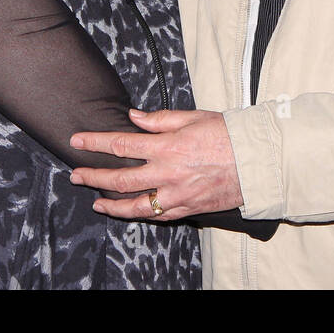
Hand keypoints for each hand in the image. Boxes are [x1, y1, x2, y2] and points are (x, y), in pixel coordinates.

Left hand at [68, 109, 243, 220]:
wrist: (258, 161)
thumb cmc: (228, 134)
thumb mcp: (193, 117)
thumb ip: (160, 119)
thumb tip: (133, 116)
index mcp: (167, 146)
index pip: (121, 144)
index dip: (95, 142)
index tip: (77, 141)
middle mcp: (168, 173)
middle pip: (120, 179)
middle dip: (94, 177)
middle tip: (76, 175)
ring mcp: (177, 195)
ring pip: (135, 205)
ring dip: (111, 205)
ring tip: (96, 202)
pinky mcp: (188, 208)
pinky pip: (158, 215)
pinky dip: (140, 214)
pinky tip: (129, 211)